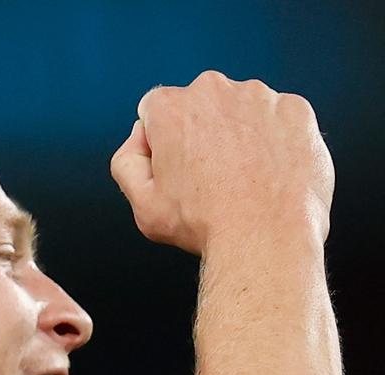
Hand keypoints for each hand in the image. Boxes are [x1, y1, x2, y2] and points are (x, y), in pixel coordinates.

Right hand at [110, 70, 333, 255]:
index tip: (176, 169)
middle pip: (199, 105)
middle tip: (210, 176)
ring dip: (239, 133)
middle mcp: (214, 90)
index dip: (161, 142)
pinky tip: (270, 170)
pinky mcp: (296, 110)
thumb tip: (139, 141)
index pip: (155, 111)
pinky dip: (275, 138)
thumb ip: (126, 161)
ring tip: (244, 176)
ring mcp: (260, 97)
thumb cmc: (204, 223)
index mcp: (170, 108)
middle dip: (201, 132)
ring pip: (241, 109)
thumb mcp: (141, 203)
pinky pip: (279, 118)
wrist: (264, 237)